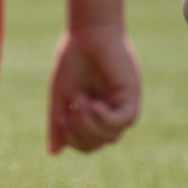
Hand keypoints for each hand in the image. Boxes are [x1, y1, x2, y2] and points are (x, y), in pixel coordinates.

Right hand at [46, 24, 139, 153]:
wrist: (86, 34)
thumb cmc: (73, 60)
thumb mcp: (61, 97)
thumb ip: (59, 124)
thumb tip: (54, 153)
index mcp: (95, 113)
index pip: (87, 144)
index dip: (72, 139)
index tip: (62, 117)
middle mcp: (112, 110)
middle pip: (99, 143)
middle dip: (79, 135)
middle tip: (70, 111)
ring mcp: (123, 103)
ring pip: (111, 136)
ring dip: (89, 125)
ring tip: (81, 102)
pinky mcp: (132, 94)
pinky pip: (123, 121)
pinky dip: (104, 119)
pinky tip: (93, 104)